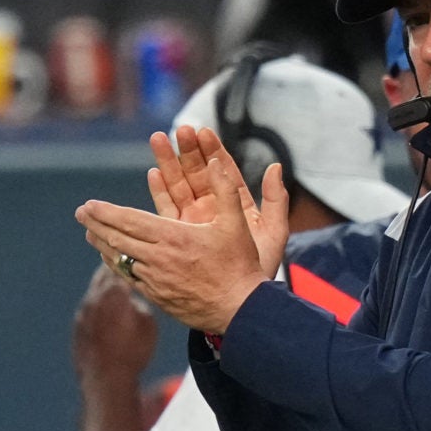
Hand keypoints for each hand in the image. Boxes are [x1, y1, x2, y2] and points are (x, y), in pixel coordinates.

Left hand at [73, 263, 156, 388]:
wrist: (106, 379)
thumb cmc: (133, 352)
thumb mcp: (149, 323)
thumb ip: (140, 302)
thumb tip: (131, 298)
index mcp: (115, 291)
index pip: (121, 264)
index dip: (130, 259)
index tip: (135, 255)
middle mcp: (95, 297)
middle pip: (104, 273)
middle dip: (114, 267)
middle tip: (124, 261)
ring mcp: (83, 311)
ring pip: (95, 290)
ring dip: (104, 285)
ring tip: (115, 285)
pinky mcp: (78, 326)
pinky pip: (89, 307)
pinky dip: (98, 304)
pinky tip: (106, 310)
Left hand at [75, 128, 287, 334]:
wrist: (240, 311)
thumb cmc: (240, 267)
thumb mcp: (237, 224)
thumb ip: (226, 189)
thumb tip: (216, 161)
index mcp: (174, 237)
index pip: (130, 221)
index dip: (107, 212)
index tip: (89, 205)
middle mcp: (159, 259)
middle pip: (118, 240)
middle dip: (96, 225)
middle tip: (80, 213)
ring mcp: (156, 280)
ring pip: (120, 260)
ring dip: (102, 245)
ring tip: (89, 234)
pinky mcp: (158, 297)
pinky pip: (129, 278)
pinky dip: (117, 266)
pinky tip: (112, 260)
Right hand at [155, 125, 290, 275]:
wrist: (238, 301)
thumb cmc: (259, 268)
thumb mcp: (274, 233)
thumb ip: (276, 200)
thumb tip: (276, 166)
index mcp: (236, 205)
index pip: (223, 171)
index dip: (213, 150)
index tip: (202, 131)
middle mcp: (214, 209)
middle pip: (197, 173)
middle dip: (187, 151)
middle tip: (178, 130)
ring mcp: (195, 221)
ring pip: (179, 186)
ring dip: (168, 163)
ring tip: (158, 139)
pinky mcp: (179, 234)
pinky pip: (167, 209)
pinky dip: (160, 192)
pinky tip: (153, 174)